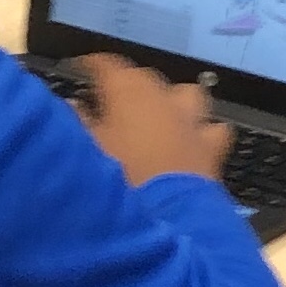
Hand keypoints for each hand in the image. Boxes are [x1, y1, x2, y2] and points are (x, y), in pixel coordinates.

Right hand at [67, 53, 231, 186]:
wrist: (163, 221)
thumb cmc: (116, 181)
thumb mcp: (84, 149)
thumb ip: (77, 121)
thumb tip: (73, 107)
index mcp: (129, 91)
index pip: (108, 65)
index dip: (91, 65)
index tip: (81, 68)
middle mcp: (165, 98)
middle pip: (146, 79)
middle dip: (129, 86)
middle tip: (112, 102)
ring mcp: (192, 122)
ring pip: (186, 96)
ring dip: (172, 103)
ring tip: (159, 116)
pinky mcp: (212, 150)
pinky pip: (212, 130)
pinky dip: (202, 132)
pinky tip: (193, 142)